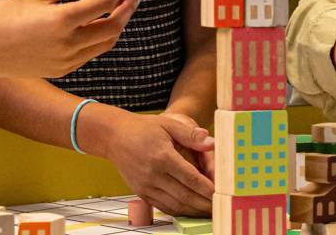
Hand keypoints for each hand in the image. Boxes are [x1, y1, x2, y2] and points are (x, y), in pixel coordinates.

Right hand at [0, 0, 137, 77]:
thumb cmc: (3, 16)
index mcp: (62, 20)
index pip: (104, 3)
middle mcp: (69, 43)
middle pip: (113, 26)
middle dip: (127, 9)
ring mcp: (67, 60)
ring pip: (105, 43)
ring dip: (116, 25)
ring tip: (117, 9)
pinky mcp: (63, 70)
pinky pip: (90, 53)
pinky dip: (99, 38)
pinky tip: (95, 25)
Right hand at [87, 109, 215, 216]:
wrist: (114, 137)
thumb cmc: (143, 128)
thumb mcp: (168, 124)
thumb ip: (190, 134)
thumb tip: (211, 142)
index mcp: (163, 157)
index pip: (191, 178)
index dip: (208, 188)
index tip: (222, 193)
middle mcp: (153, 174)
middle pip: (185, 196)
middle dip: (204, 204)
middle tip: (221, 206)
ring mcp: (146, 186)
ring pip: (175, 205)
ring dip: (194, 211)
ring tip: (209, 211)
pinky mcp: (141, 192)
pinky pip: (163, 206)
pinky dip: (179, 211)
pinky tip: (191, 210)